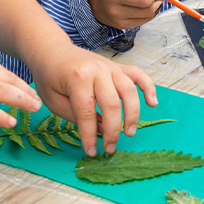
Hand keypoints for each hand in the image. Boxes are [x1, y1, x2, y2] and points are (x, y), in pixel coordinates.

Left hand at [28, 45, 157, 156]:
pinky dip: (148, 88)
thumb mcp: (54, 100)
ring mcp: (110, 67)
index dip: (90, 135)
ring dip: (132, 114)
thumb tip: (101, 129)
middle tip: (110, 148)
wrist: (53, 51)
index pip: (88, 112)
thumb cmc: (50, 77)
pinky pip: (138, 75)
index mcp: (78, 78)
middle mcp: (97, 70)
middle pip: (112, 104)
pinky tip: (152, 103)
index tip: (91, 152)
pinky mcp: (118, 67)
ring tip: (129, 133)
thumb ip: (77, 116)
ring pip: (129, 91)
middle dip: (112, 130)